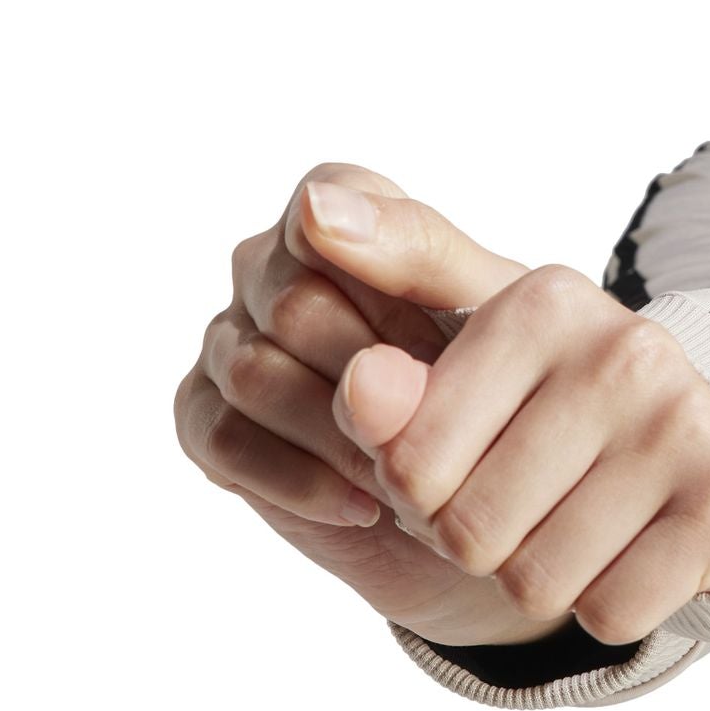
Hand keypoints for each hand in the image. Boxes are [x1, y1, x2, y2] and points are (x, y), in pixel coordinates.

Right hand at [175, 161, 558, 646]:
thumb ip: (418, 248)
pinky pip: (220, 439)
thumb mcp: (495, 309)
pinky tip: (364, 503)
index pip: (322, 214)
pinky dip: (298, 479)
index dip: (384, 285)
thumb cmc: (505, 376)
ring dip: (338, 435)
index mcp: (344, 210)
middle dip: (374, 376)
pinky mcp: (204, 414)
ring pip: (251, 374)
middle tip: (439, 425)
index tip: (428, 346)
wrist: (490, 490)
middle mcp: (271, 264)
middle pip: (291, 307)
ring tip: (410, 475)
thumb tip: (315, 207)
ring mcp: (229, 337)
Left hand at [311, 187, 709, 649]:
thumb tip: (361, 383)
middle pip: (469, 530)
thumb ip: (389, 383)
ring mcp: (683, 419)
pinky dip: (607, 604)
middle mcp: (621, 345)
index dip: (421, 492)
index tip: (469, 460)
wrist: (695, 449)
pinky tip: (631, 547)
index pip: (409, 462)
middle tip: (528, 499)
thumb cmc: (551, 414)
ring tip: (579, 521)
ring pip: (536, 581)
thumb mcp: (462, 380)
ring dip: (542, 578)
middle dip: (479, 541)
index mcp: (541, 300)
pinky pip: (610, 613)